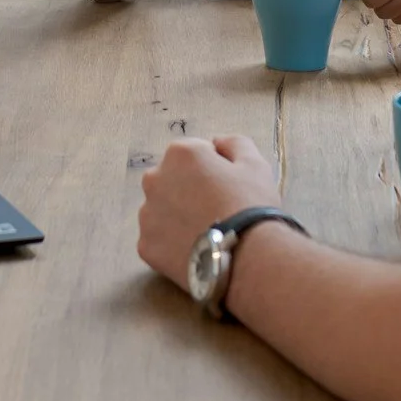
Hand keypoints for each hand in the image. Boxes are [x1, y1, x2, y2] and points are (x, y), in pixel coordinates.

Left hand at [136, 134, 281, 291]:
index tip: (228, 187)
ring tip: (205, 233)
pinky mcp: (146, 246)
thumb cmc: (251, 205)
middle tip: (215, 210)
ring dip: (177, 216)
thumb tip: (216, 143)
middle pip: (171, 180)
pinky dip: (172, 243)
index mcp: (179, 154)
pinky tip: (195, 250)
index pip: (194, 154)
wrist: (247, 258)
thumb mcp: (254, 163)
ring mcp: (147, 215)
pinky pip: (159, 239)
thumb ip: (233, 143)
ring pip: (161, 210)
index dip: (213, 170)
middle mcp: (154, 179)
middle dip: (188, 190)